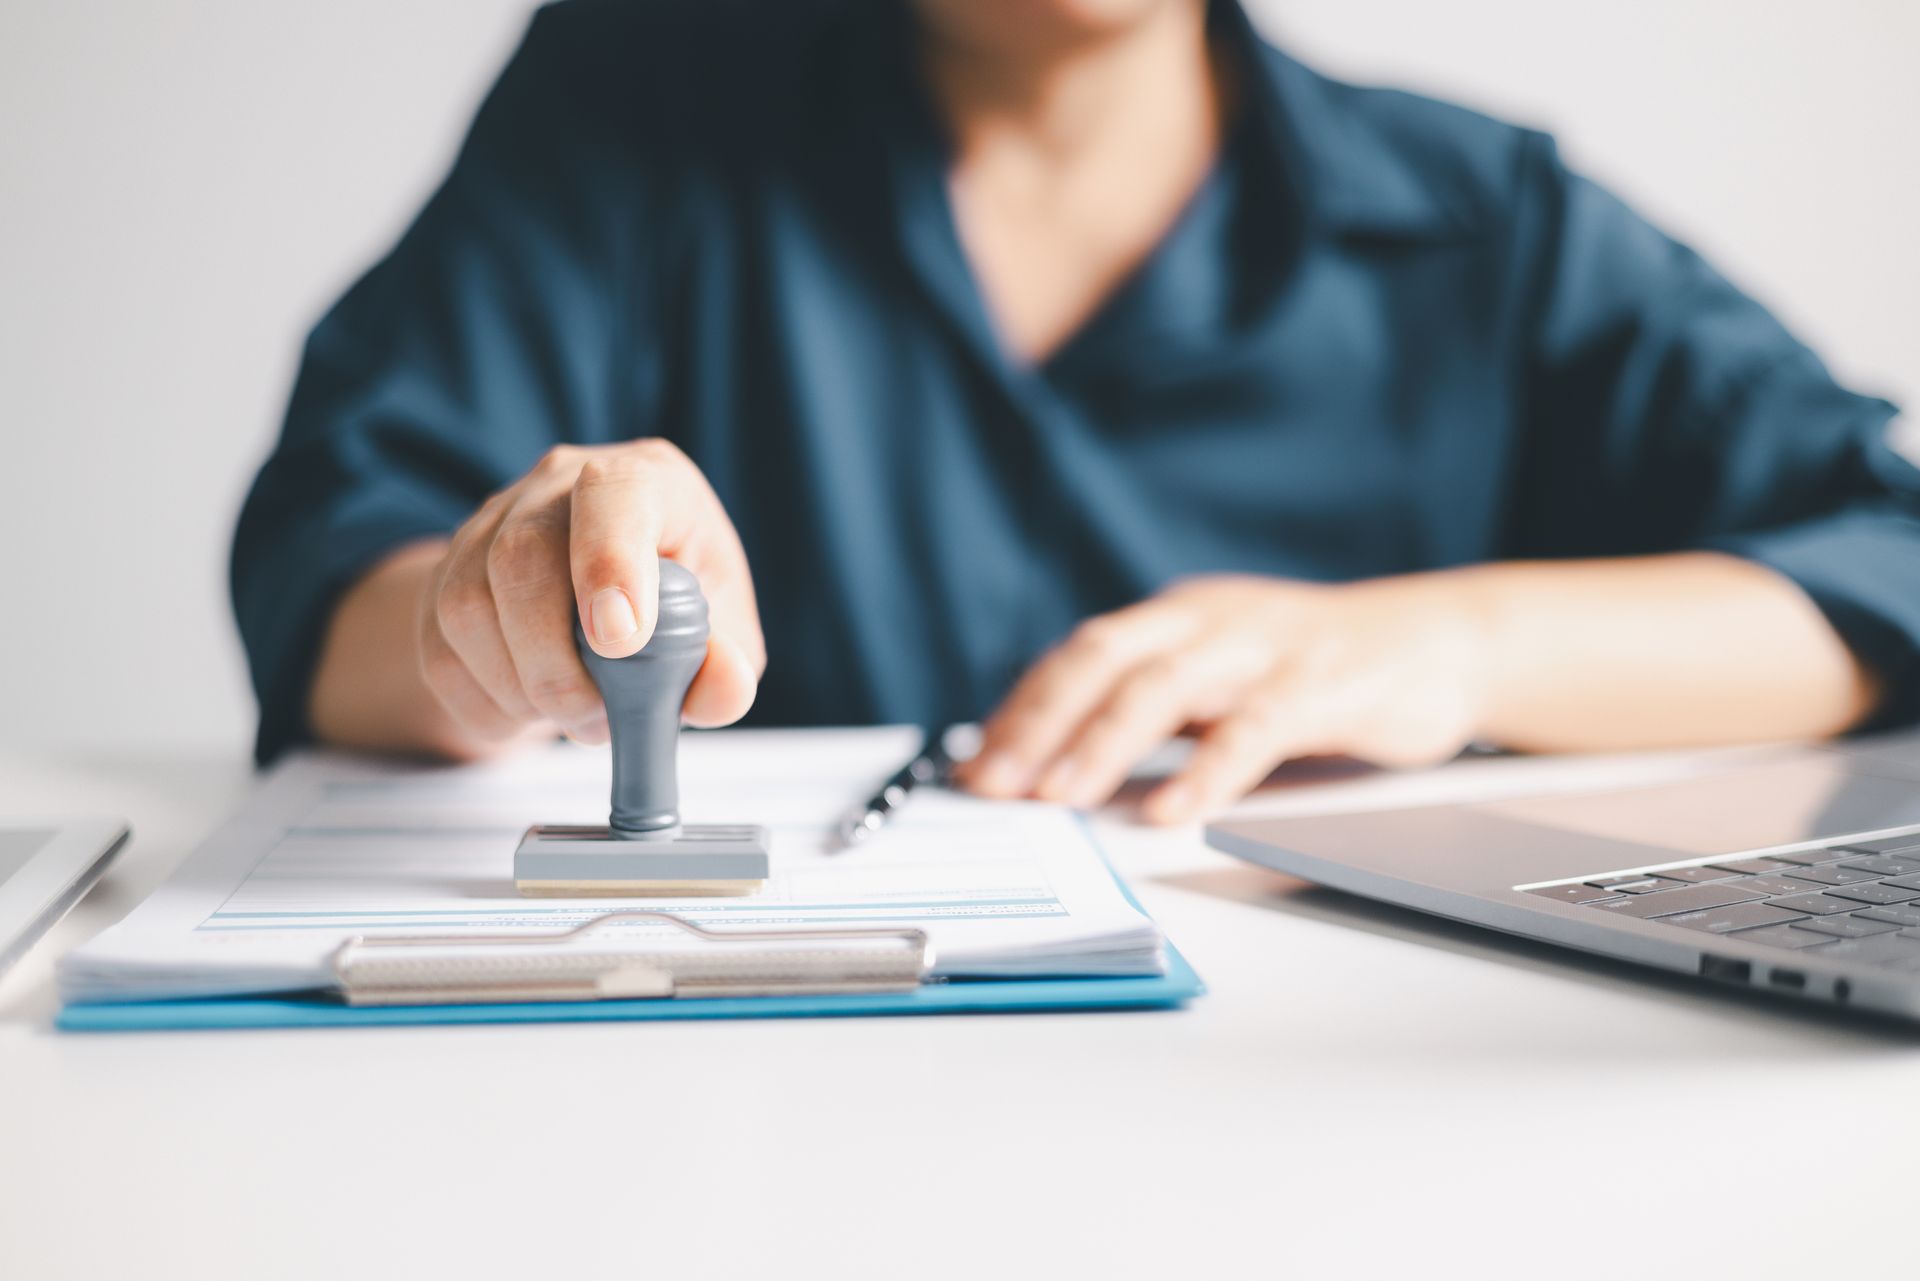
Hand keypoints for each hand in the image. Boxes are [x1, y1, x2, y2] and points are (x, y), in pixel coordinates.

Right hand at [417, 440, 762, 746]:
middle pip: (522, 556)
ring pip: (467, 606)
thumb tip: (721, 689)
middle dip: (556, 661)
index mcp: (644, 480)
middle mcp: (557, 485)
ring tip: (572, 717)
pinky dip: (484, 704)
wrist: (599, 606)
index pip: (614, 493)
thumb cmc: (673, 607)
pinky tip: (528, 714)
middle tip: (596, 719)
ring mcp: (488, 525)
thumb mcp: (722, 632)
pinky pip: (438, 649)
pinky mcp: (443, 576)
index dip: (609, 562)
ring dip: (519, 688)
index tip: (621, 641)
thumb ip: (728, 664)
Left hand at [955, 574, 1492, 822]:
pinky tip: (1172, 808)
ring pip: (1166, 686)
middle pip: (1104, 658)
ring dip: (1103, 743)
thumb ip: (1152, 708)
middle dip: (1041, 723)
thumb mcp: (1220, 676)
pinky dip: (1208, 770)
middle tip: (994, 785)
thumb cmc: (1314, 669)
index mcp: (1176, 616)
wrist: (1440, 639)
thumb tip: (1053, 763)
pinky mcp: (1321, 684)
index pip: (1079, 655)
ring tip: (1060, 796)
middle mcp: (1209, 619)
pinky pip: (1254, 727)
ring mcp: (1264, 647)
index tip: (974, 767)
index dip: (1023, 709)